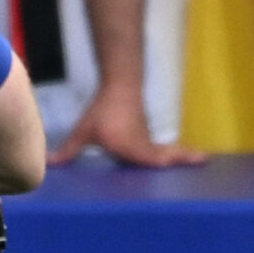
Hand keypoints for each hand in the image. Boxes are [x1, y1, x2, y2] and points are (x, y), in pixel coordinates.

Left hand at [50, 80, 196, 167]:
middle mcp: (143, 146)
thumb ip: (69, 151)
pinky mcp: (149, 137)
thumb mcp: (84, 132)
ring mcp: (149, 141)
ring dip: (184, 157)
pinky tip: (182, 160)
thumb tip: (48, 165)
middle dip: (184, 159)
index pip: (150, 160)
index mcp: (130, 147)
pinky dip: (175, 155)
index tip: (179, 165)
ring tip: (202, 161)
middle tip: (205, 160)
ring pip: (168, 153)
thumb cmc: (102, 111)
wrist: (120, 86)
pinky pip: (164, 151)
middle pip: (166, 156)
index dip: (162, 164)